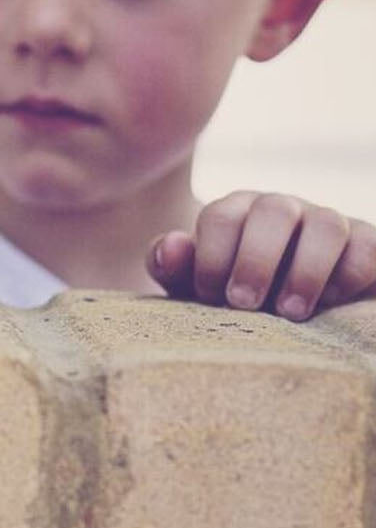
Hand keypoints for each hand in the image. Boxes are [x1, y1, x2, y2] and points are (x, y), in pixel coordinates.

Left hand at [148, 192, 375, 318]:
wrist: (284, 316)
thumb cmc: (232, 298)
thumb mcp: (198, 287)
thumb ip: (176, 267)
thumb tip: (172, 245)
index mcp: (237, 213)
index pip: (221, 217)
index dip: (211, 257)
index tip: (208, 296)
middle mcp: (282, 210)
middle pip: (274, 212)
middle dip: (256, 259)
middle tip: (243, 303)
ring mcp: (327, 224)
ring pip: (327, 225)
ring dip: (307, 271)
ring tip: (290, 314)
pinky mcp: (365, 244)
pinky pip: (368, 246)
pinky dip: (350, 274)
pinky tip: (330, 305)